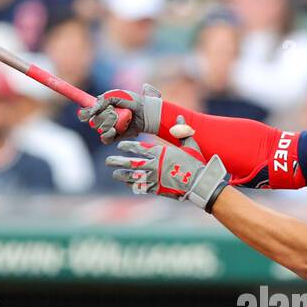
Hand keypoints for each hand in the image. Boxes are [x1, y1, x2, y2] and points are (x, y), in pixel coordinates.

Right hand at [78, 84, 162, 144]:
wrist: (146, 112)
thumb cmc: (132, 101)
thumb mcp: (117, 95)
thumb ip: (103, 100)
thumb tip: (92, 111)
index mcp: (100, 108)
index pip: (84, 113)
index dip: (84, 113)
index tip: (88, 113)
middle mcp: (101, 118)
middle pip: (91, 121)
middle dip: (102, 116)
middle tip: (113, 112)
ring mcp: (107, 128)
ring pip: (98, 128)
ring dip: (108, 123)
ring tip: (118, 119)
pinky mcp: (113, 137)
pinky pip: (104, 139)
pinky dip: (108, 134)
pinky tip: (114, 130)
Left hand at [106, 137, 229, 211]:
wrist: (199, 183)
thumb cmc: (196, 163)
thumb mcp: (190, 145)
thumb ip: (182, 132)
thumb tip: (179, 117)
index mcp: (161, 153)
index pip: (138, 148)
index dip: (127, 146)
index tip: (120, 146)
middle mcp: (154, 165)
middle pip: (131, 162)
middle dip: (118, 161)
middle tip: (108, 160)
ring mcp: (154, 178)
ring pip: (133, 176)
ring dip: (122, 174)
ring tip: (114, 173)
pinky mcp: (157, 189)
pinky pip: (141, 186)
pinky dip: (133, 184)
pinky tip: (128, 183)